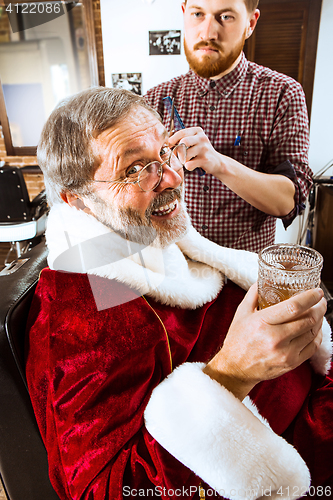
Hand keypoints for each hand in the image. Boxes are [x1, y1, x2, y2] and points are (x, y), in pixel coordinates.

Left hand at [169, 127, 223, 175]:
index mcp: (197, 131)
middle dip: (176, 151)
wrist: (216, 162)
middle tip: (175, 156)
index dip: (172, 140)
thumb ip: (182, 140)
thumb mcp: (193, 142)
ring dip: (183, 160)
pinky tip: (193, 165)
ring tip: (187, 161)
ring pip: (185, 155)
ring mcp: (204, 148)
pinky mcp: (205, 159)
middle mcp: (202, 138)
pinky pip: (189, 164)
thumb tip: (166, 144)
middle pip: (183, 142)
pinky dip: (188, 167)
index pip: (181, 133)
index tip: (167, 146)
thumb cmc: (200, 152)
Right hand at [203, 284, 325, 399]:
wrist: (236, 368)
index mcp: (262, 323)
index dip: (309, 297)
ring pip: (312, 332)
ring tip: (318, 312)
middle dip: (318, 307)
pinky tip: (315, 328)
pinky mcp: (291, 363)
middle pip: (307, 319)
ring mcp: (285, 353)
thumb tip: (265, 279)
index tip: (317, 291)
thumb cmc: (238, 339)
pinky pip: (312, 347)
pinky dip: (317, 335)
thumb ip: (254, 294)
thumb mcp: (241, 313)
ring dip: (319, 320)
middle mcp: (275, 338)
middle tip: (320, 300)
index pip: (293, 307)